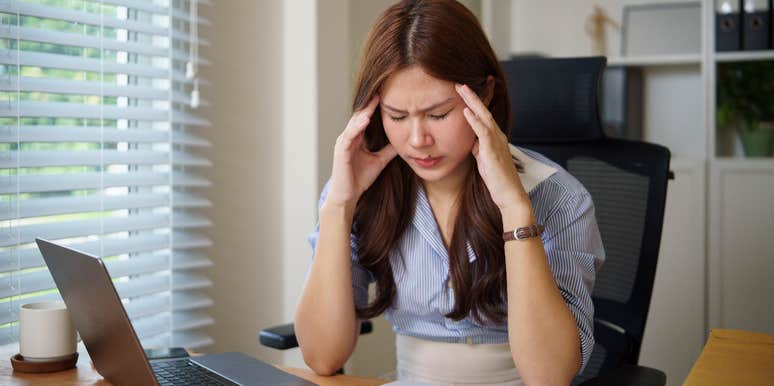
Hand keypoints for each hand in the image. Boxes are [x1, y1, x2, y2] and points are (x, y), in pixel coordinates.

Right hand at [325, 94, 397, 211]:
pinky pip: (349, 135)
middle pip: (360, 115)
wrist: (348, 196)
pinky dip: (357, 126)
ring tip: (375, 100)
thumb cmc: (360, 178)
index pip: (367, 118)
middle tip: (382, 89)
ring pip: (355, 122)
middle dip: (370, 103)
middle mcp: (349, 137)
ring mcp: (343, 142)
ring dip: (364, 111)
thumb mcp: (380, 160)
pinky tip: (365, 119)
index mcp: (357, 138)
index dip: (376, 107)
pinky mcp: (341, 150)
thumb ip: (389, 150)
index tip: (388, 95)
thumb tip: (404, 141)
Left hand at [455, 83, 528, 212]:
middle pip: (484, 111)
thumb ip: (479, 149)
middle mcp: (498, 136)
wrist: (510, 195)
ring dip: (473, 102)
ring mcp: (497, 142)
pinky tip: (466, 112)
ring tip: (462, 89)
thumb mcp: (484, 161)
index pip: (483, 116)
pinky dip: (474, 121)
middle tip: (460, 83)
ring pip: (484, 117)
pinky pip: (483, 132)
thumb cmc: (497, 180)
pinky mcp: (493, 151)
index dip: (474, 103)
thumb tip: (472, 143)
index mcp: (495, 138)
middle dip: (472, 96)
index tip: (463, 92)